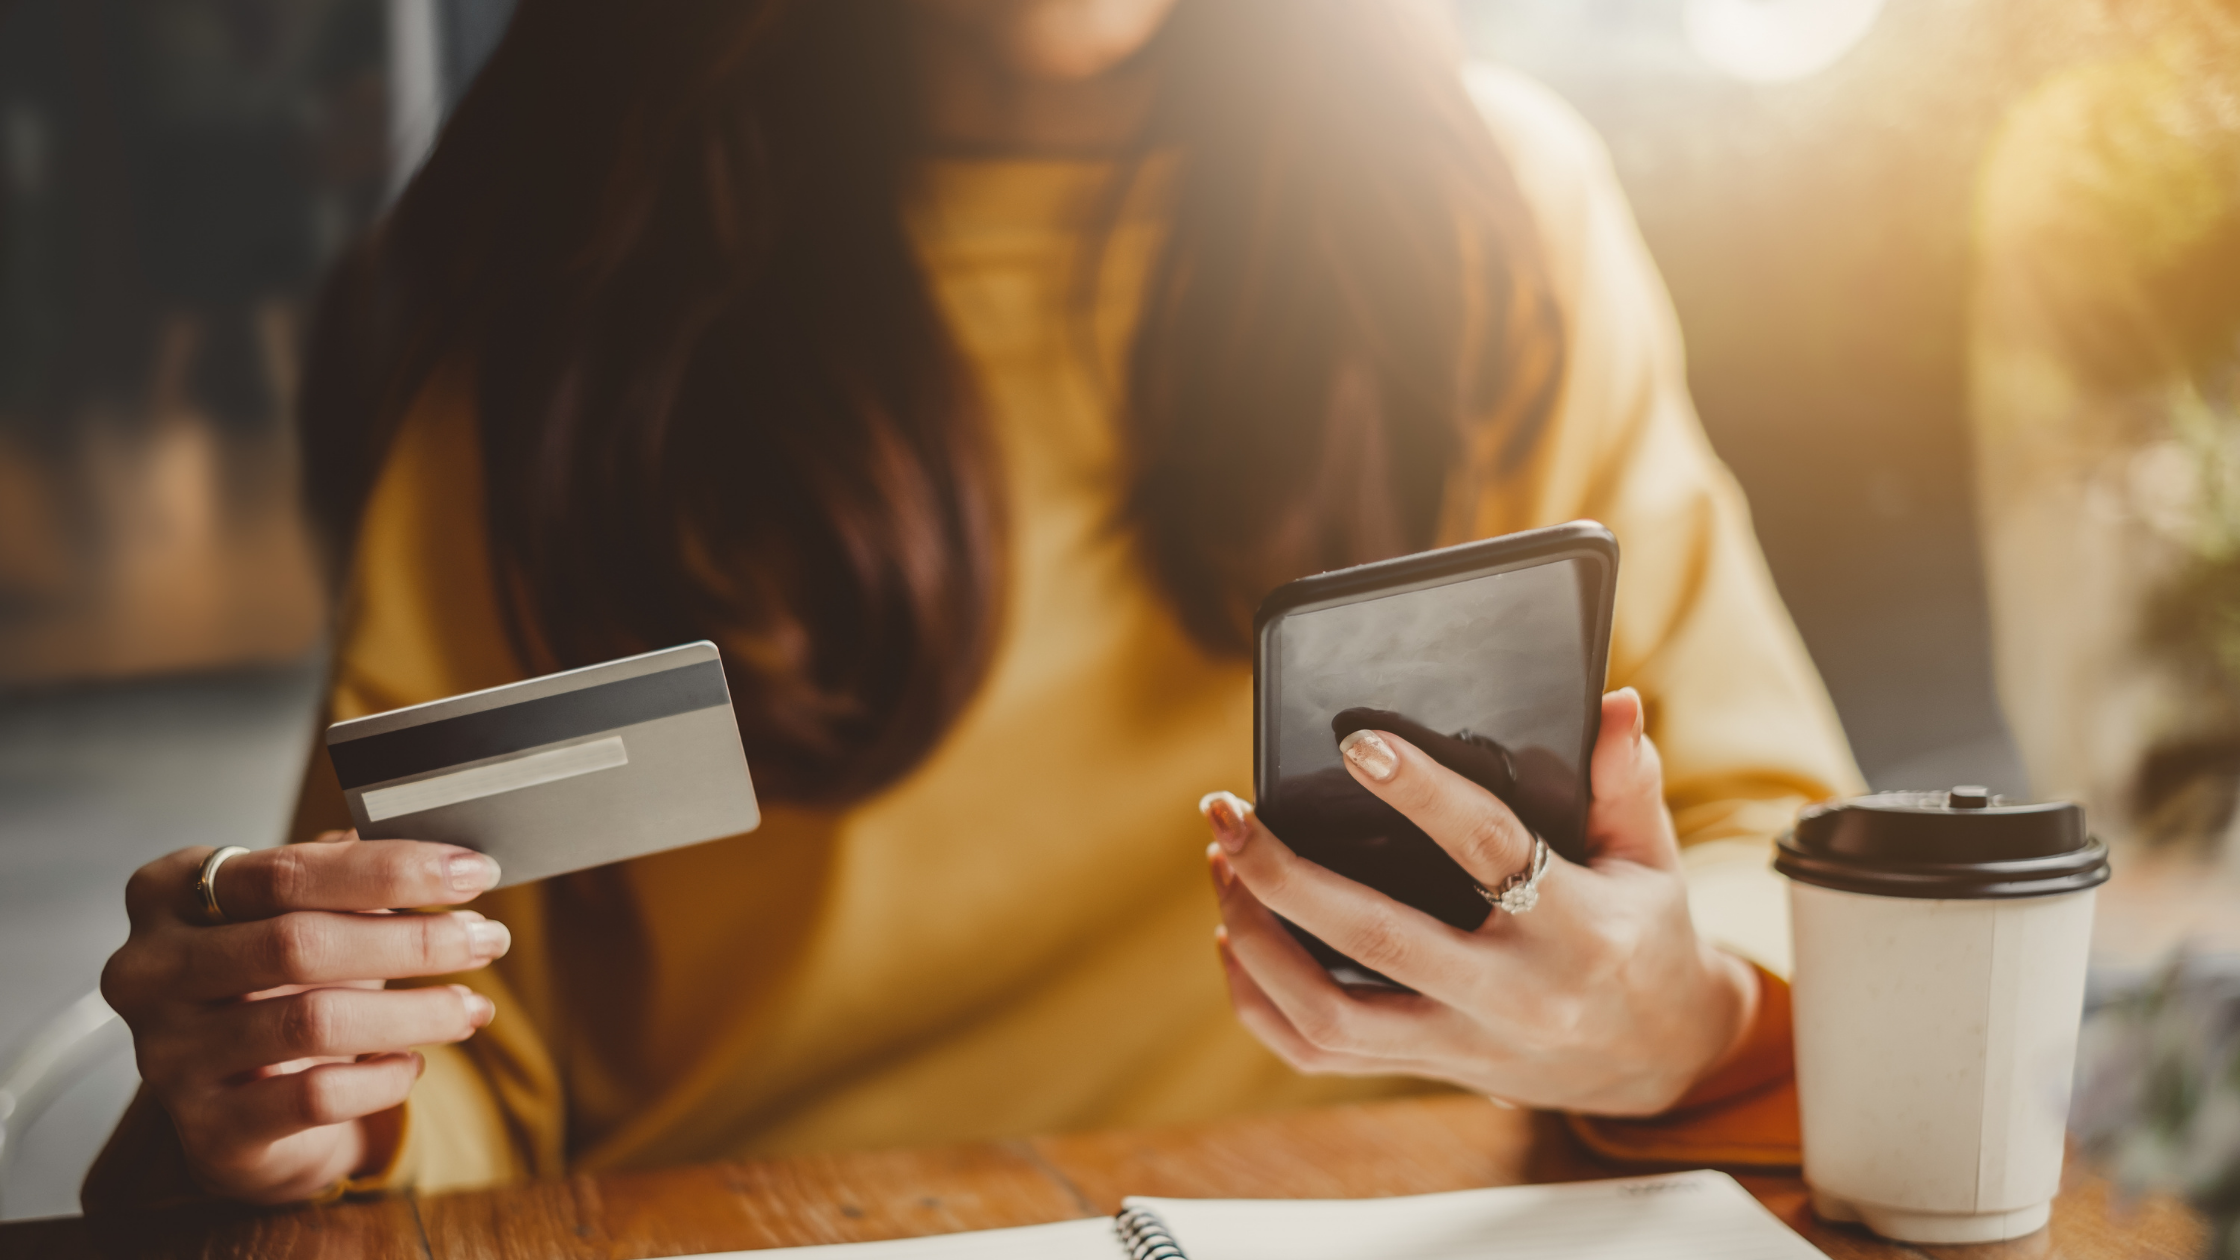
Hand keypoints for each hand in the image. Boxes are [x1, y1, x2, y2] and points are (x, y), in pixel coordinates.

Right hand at [101, 831, 507, 1203]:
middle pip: (298, 943)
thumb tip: (447, 858)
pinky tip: (412, 1063)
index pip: (288, 870)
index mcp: (170, 892)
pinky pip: (316, 1096)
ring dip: (416, 1012)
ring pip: (312, 1022)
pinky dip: (382, 1078)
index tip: (472, 871)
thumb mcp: (302, 914)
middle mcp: (150, 970)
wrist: (237, 1098)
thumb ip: (353, 877)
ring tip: (472, 1006)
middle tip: (489, 939)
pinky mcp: (207, 1128)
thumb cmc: (277, 983)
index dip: (391, 869)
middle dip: (414, 940)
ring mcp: (168, 1054)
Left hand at [1202, 688, 1756, 1114]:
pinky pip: (1319, 1054)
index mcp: (1576, 928)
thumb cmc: (1644, 937)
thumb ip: (1626, 781)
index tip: (1356, 743)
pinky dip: (1260, 1002)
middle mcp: (1512, 995)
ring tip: (1224, 866)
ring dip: (1256, 941)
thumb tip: (1611, 702)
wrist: (1660, 1059)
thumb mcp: (1652, 858)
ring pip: (1329, 1015)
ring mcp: (1463, 1043)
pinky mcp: (1428, 1068)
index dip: (1421, 794)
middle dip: (1285, 875)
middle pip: (1376, 940)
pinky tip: (1235, 938)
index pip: (1488, 849)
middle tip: (1228, 813)